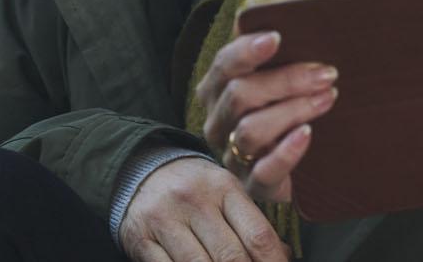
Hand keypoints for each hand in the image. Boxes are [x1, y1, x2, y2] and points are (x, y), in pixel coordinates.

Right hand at [120, 156, 288, 261]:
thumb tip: (282, 254)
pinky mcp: (141, 239)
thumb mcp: (226, 192)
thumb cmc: (194, 187)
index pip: (258, 234)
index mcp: (224, 187)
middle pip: (231, 257)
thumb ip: (251, 222)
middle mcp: (195, 200)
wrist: (140, 170)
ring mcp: (166, 220)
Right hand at [195, 30, 337, 202]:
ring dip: (292, 110)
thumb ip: (274, 49)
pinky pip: (264, 171)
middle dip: (286, 80)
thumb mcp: (277, 75)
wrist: (294, 164)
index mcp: (218, 88)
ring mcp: (233, 156)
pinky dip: (287, 152)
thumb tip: (287, 13)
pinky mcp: (254, 185)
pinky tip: (308, 134)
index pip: (224, 64)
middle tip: (326, 72)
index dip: (247, 50)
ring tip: (328, 98)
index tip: (277, 38)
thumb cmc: (284, 106)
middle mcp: (219, 122)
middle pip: (240, 95)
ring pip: (250, 131)